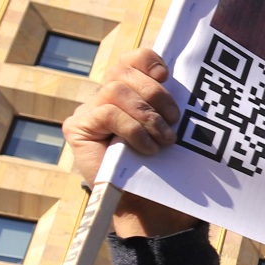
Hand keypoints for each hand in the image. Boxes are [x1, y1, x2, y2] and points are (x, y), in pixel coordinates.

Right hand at [64, 48, 195, 237]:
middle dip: (155, 93)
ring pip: (116, 90)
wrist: (148, 204)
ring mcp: (88, 111)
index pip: (132, 60)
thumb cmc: (163, 165)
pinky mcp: (77, 128)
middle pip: (124, 72)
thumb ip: (168, 102)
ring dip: (146, 114)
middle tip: (174, 120)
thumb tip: (186, 76)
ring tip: (164, 138)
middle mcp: (104, 96)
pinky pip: (107, 113)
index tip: (168, 75)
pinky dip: (133, 129)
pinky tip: (147, 148)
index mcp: (128, 90)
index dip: (149, 60)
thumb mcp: (170, 128)